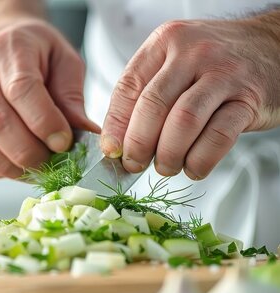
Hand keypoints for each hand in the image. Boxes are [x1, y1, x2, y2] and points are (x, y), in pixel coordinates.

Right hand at [0, 18, 99, 178]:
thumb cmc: (36, 53)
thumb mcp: (64, 61)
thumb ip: (72, 97)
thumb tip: (86, 134)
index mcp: (9, 48)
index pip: (21, 89)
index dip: (43, 122)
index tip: (63, 144)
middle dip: (26, 151)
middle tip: (50, 165)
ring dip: (4, 165)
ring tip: (30, 171)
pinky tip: (6, 169)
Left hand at [101, 14, 279, 179]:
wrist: (272, 46)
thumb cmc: (212, 63)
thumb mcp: (174, 62)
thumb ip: (145, 94)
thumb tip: (116, 142)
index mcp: (166, 42)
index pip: (128, 86)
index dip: (116, 124)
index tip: (111, 150)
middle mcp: (193, 53)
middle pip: (153, 105)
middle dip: (138, 144)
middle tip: (134, 164)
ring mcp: (224, 74)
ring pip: (183, 121)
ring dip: (168, 154)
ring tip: (165, 167)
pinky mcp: (249, 99)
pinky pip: (218, 136)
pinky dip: (200, 159)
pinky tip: (193, 168)